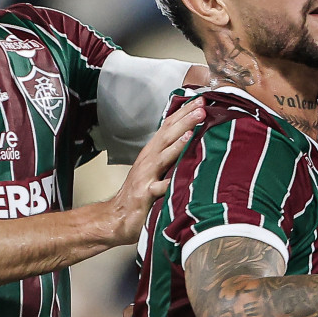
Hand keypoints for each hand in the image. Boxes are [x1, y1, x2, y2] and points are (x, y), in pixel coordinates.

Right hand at [102, 101, 205, 244]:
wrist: (116, 217)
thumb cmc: (140, 193)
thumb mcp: (155, 168)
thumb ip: (170, 154)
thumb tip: (192, 138)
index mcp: (152, 152)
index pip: (168, 127)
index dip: (183, 112)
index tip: (200, 99)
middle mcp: (148, 161)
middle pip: (167, 136)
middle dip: (184, 121)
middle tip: (201, 108)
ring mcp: (146, 177)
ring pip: (163, 156)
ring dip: (178, 143)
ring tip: (192, 131)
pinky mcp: (145, 195)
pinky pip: (159, 188)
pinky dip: (168, 182)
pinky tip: (180, 177)